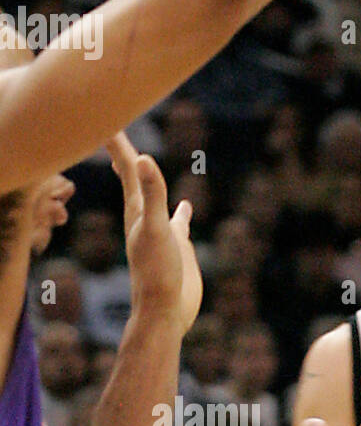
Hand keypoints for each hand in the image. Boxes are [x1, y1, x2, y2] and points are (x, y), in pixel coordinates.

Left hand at [109, 132, 200, 330]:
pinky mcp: (177, 245)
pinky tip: (186, 208)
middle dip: (123, 151)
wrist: (164, 310)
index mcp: (137, 208)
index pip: (126, 167)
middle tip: (112, 123)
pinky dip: (181, 211)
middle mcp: (145, 215)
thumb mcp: (155, 230)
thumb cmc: (157, 272)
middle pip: (131, 175)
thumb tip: (142, 159)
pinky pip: (177, 221)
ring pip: (151, 195)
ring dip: (146, 176)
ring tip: (141, 159)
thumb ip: (151, 195)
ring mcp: (161, 229)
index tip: (109, 115)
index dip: (119, 142)